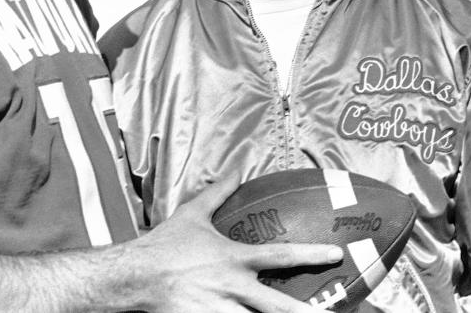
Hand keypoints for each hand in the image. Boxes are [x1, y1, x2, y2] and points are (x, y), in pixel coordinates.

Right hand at [131, 178, 343, 312]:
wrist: (134, 276)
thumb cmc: (165, 245)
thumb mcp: (193, 213)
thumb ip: (218, 193)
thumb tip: (235, 171)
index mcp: (234, 260)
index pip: (281, 256)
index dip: (311, 255)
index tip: (335, 254)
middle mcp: (232, 289)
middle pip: (279, 307)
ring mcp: (220, 311)